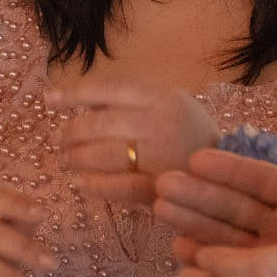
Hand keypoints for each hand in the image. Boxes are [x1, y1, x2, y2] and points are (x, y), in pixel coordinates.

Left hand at [47, 77, 217, 207]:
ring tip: (67, 161)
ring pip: (101, 156)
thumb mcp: (164, 99)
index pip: (105, 88)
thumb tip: (72, 99)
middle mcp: (159, 122)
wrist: (226, 166)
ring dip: (75, 159)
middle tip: (60, 142)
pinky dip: (92, 185)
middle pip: (96, 125)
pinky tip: (80, 183)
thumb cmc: (184, 127)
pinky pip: (116, 187)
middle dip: (69, 135)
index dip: (72, 94)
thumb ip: (126, 97)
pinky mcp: (160, 188)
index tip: (49, 100)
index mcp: (159, 94)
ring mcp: (160, 157)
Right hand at [155, 123, 276, 262]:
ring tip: (162, 216)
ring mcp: (275, 260)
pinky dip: (211, 267)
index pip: (257, 181)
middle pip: (232, 209)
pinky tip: (186, 259)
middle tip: (162, 185)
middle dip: (196, 196)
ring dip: (194, 228)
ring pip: (227, 241)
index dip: (226, 169)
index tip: (194, 159)